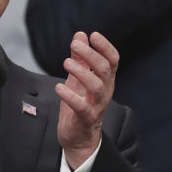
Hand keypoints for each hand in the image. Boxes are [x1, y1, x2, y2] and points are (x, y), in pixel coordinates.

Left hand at [56, 31, 118, 169]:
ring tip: (66, 62)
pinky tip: (59, 87)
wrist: (78, 136)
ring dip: (81, 72)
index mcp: (105, 80)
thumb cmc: (80, 103)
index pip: (112, 60)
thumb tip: (80, 35)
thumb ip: (80, 57)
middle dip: (91, 55)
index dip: (105, 47)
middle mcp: (105, 91)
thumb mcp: (78, 78)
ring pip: (96, 86)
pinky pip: (81, 107)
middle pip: (104, 70)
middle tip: (75, 45)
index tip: (93, 35)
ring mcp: (97, 106)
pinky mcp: (85, 119)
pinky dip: (70, 96)